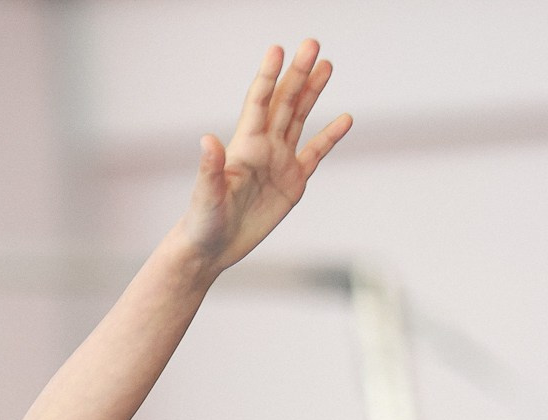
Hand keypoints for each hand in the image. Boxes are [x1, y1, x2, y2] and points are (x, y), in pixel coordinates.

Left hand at [178, 42, 350, 274]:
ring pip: (299, 119)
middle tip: (312, 43)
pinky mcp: (293, 182)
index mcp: (244, 147)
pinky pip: (315, 153)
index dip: (268, 77)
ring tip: (327, 64)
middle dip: (298, 73)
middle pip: (284, 102)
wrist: (211, 248)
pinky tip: (345, 119)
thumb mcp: (206, 196)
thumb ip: (209, 169)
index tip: (278, 49)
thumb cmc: (202, 222)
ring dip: (312, 92)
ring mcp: (279, 162)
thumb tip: (207, 140)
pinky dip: (330, 136)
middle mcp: (263, 148)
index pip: (259, 103)